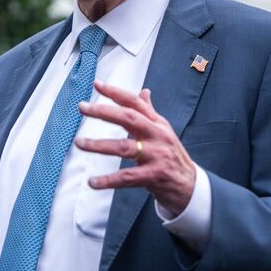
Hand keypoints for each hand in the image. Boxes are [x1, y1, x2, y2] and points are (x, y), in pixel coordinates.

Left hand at [75, 80, 195, 215]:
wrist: (190, 186)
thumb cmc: (172, 156)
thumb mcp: (163, 131)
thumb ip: (150, 112)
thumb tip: (144, 91)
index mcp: (157, 123)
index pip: (135, 102)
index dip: (116, 92)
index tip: (97, 84)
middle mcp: (157, 136)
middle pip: (129, 118)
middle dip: (104, 111)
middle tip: (83, 107)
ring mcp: (156, 155)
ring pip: (123, 147)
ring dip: (99, 145)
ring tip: (80, 143)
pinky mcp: (153, 176)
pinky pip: (126, 177)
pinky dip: (108, 180)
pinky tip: (93, 182)